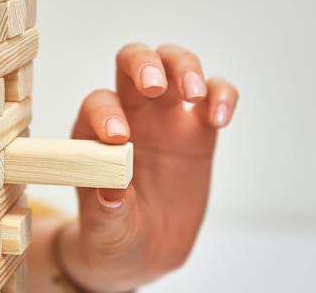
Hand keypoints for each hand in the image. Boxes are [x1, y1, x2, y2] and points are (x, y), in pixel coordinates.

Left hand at [59, 43, 238, 291]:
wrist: (144, 253)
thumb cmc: (115, 236)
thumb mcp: (106, 232)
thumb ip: (108, 213)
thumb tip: (114, 191)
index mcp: (95, 134)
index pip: (99, 103)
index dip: (107, 112)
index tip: (118, 138)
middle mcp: (129, 115)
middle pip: (133, 62)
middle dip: (144, 63)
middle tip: (156, 86)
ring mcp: (166, 119)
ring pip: (174, 65)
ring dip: (184, 67)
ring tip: (195, 94)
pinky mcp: (199, 132)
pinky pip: (213, 96)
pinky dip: (221, 95)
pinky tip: (220, 117)